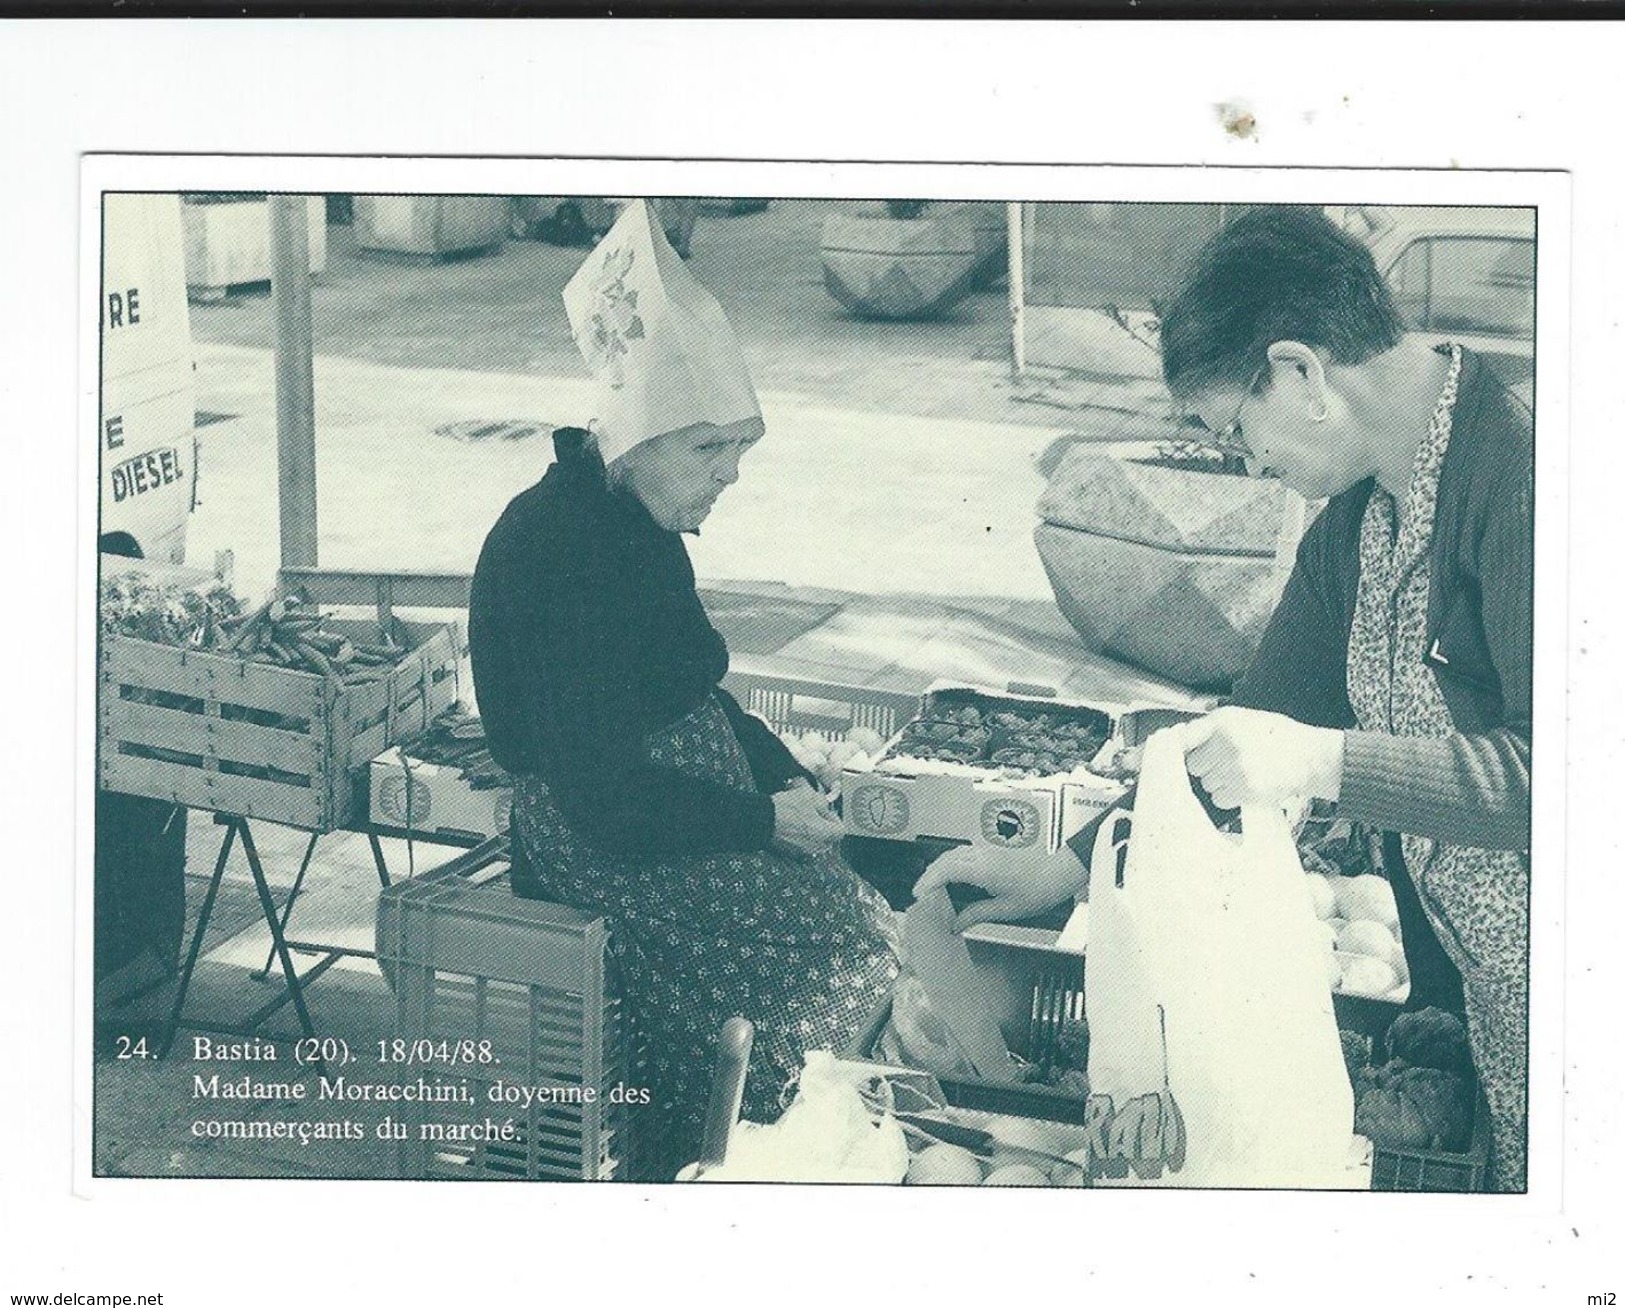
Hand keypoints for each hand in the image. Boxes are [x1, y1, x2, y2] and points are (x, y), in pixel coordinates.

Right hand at [771, 780, 843, 861]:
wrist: (762, 820)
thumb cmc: (787, 809)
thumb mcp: (810, 796)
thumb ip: (822, 802)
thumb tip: (824, 804)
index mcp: (826, 834)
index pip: (840, 830)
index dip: (834, 817)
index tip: (826, 809)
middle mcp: (816, 847)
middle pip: (828, 837)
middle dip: (823, 824)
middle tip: (814, 812)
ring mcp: (802, 852)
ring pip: (813, 841)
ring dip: (810, 830)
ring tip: (800, 817)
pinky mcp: (789, 853)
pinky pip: (800, 844)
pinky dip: (798, 836)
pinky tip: (790, 824)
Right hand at [911, 843, 1086, 932]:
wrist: (1057, 875)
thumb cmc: (1037, 892)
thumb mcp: (1005, 910)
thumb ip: (975, 915)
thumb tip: (954, 925)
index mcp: (984, 870)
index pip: (947, 870)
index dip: (929, 881)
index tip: (919, 895)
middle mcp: (982, 856)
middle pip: (945, 860)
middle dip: (929, 876)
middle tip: (919, 896)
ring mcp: (986, 852)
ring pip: (953, 855)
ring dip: (938, 869)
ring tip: (931, 889)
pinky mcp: (990, 853)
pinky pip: (962, 854)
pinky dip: (949, 865)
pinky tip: (949, 878)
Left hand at [1180, 707, 1343, 811]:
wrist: (1308, 757)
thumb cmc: (1274, 735)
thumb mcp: (1242, 717)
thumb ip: (1210, 725)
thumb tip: (1180, 736)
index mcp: (1225, 722)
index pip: (1185, 738)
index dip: (1182, 748)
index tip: (1181, 753)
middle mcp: (1228, 744)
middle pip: (1194, 765)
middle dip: (1205, 766)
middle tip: (1224, 762)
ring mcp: (1236, 769)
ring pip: (1206, 783)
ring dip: (1217, 782)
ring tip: (1239, 772)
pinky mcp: (1245, 791)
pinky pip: (1219, 799)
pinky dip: (1228, 796)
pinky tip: (1243, 785)